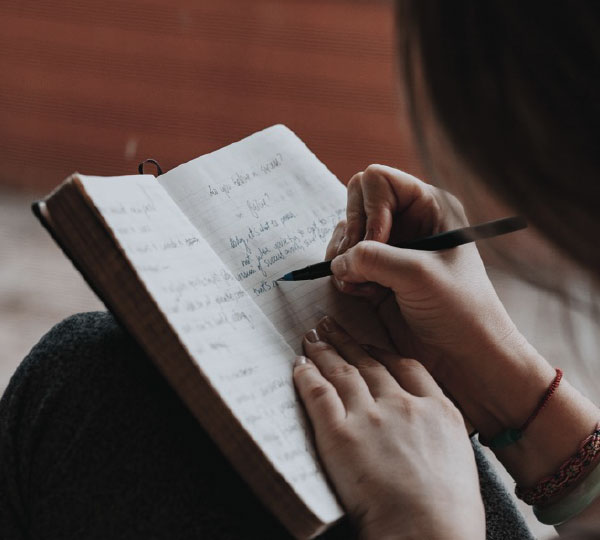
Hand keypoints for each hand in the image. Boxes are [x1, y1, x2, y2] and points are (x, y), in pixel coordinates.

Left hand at [294, 316, 484, 539]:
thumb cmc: (450, 512)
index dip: (382, 351)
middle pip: (369, 362)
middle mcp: (403, 403)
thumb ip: (437, 433)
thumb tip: (422, 433)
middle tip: (331, 326)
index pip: (406, 366)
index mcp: (438, 408)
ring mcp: (371, 416)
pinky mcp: (340, 434)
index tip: (369, 344)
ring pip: (342, 371)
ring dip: (325, 351)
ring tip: (313, 337)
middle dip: (348, 342)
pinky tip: (300, 365)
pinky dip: (307, 376)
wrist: (429, 533)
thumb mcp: (459, 459)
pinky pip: (318, 394)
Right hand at [326, 165, 532, 406]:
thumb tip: (337, 261)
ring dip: (345, 259)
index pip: (378, 180)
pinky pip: (343, 261)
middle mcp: (407, 221)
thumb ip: (373, 257)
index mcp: (429, 206)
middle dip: (352, 234)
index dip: (370, 209)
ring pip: (345, 234)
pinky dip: (345, 277)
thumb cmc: (460, 309)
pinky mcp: (376, 274)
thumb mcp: (418, 274)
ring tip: (364, 285)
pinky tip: (364, 294)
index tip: (379, 242)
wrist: (465, 356)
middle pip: (354, 203)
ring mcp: (389, 248)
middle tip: (360, 264)